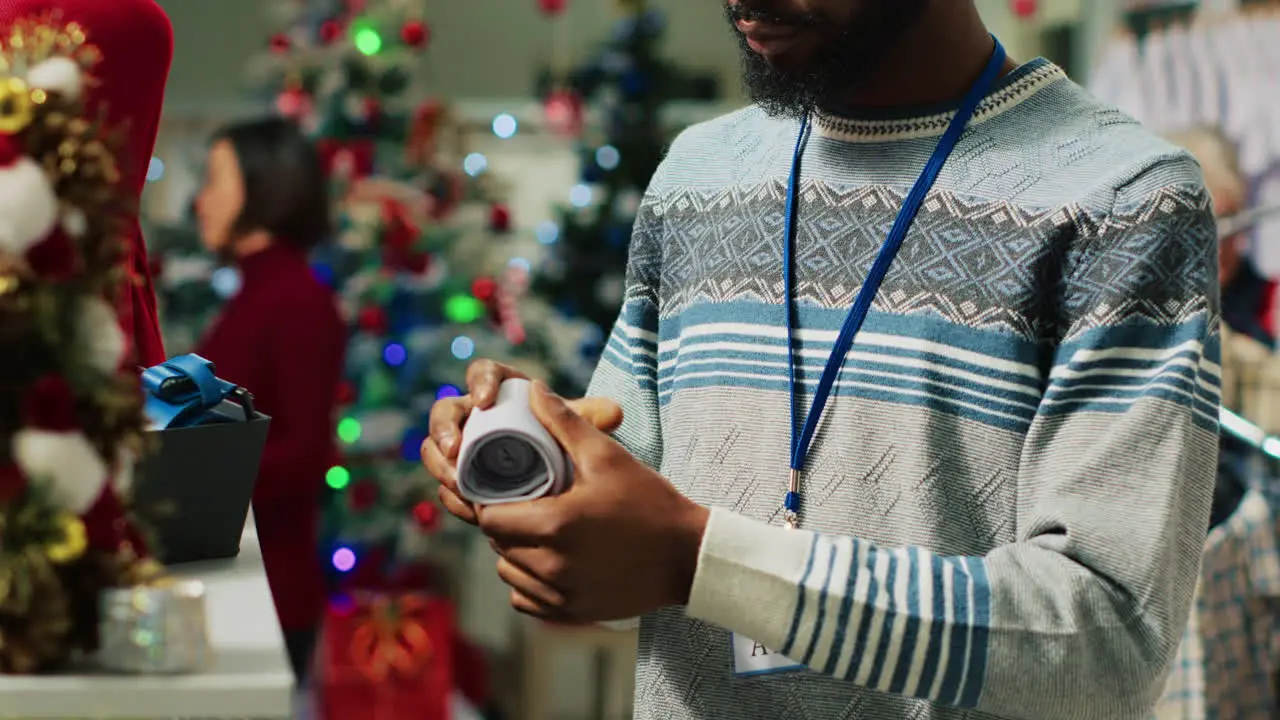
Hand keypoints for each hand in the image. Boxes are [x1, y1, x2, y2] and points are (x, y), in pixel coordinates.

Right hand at [422, 360, 623, 525]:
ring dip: (439, 464)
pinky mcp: (460, 476)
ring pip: (436, 448)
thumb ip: (592, 419)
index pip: (481, 373)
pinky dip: (449, 492)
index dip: (478, 382)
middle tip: (455, 449)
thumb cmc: (565, 441)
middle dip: (444, 429)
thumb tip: (614, 414)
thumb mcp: (579, 430)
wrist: (560, 477)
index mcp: (501, 389)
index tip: (485, 400)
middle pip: (446, 412)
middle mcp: (474, 415)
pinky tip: (462, 504)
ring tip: (455, 482)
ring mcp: (462, 447)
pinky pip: (445, 480)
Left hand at [476, 380, 708, 622]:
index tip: (503, 489)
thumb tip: (534, 390)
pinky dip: (530, 581)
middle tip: (523, 503)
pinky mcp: (573, 612)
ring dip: (514, 552)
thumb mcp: (608, 456)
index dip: (489, 501)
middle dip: (504, 522)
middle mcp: (552, 566)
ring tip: (538, 531)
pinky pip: (527, 600)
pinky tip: (551, 561)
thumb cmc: (650, 503)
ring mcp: (562, 594)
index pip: (490, 518)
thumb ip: (565, 422)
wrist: (688, 556)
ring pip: (509, 572)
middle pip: (497, 544)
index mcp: (555, 525)